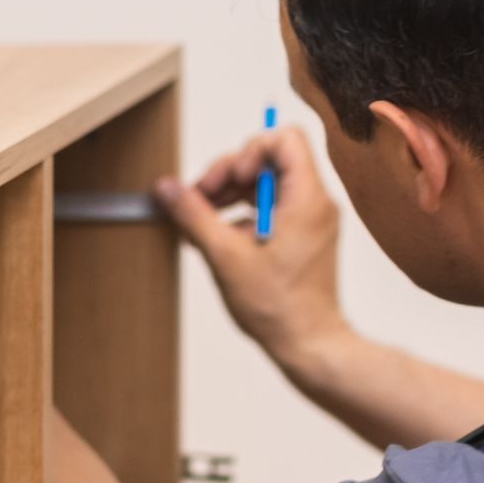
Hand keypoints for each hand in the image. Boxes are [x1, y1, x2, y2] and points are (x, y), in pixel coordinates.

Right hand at [155, 126, 350, 367]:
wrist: (308, 344)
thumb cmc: (279, 307)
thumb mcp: (225, 256)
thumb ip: (194, 215)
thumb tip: (168, 189)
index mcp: (306, 198)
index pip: (284, 138)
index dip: (249, 150)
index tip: (229, 180)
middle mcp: (315, 202)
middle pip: (270, 158)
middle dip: (230, 174)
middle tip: (202, 199)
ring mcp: (311, 219)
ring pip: (267, 183)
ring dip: (232, 195)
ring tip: (203, 220)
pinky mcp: (303, 236)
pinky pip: (271, 207)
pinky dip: (243, 214)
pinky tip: (219, 238)